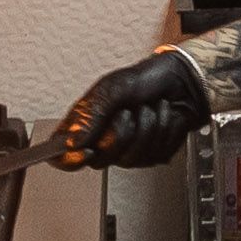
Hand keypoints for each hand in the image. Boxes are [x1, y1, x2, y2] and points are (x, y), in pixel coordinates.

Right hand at [56, 51, 210, 168]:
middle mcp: (101, 141)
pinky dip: (162, 130)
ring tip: (147, 109)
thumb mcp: (112, 88)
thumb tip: (73, 141)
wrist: (180, 82)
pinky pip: (152, 155)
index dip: (69, 158)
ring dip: (145, 128)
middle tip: (127, 111)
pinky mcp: (149, 156)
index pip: (60, 154)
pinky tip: (160, 117)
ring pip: (129, 158)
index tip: (86, 150)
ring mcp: (125, 151)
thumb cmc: (144, 79)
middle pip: (98, 160)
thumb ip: (90, 115)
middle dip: (119, 132)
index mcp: (84, 124)